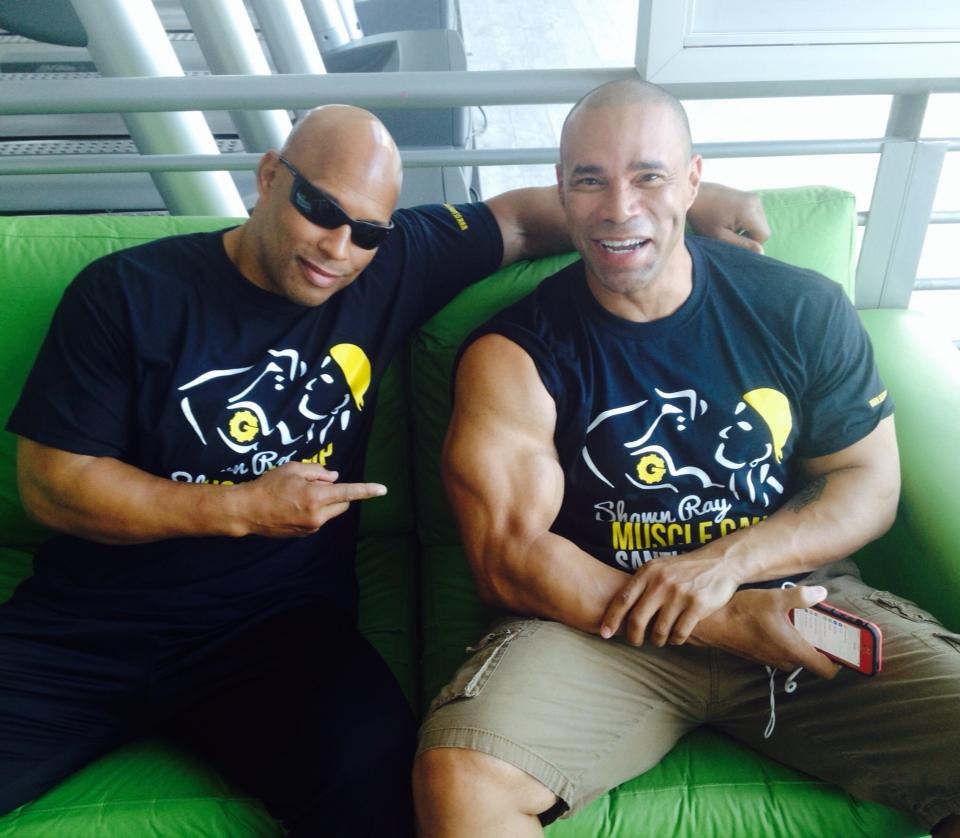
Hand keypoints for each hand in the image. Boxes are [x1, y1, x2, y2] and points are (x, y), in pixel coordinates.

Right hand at [231, 462, 386, 537]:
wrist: (248, 511)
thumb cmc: (269, 486)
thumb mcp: (293, 469)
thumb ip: (318, 471)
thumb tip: (335, 478)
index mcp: (316, 496)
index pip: (349, 492)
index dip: (367, 490)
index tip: (383, 490)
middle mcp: (318, 515)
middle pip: (343, 503)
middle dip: (338, 494)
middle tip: (315, 484)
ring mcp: (312, 527)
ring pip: (331, 512)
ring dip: (325, 503)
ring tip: (300, 496)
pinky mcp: (305, 534)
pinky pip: (319, 519)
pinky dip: (315, 511)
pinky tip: (294, 507)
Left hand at [600, 554, 738, 645]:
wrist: (719, 562)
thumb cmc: (683, 569)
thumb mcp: (659, 567)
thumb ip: (641, 583)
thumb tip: (616, 606)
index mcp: (648, 572)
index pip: (622, 599)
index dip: (611, 619)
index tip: (604, 633)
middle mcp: (661, 582)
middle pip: (637, 619)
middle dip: (633, 636)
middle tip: (635, 642)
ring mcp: (679, 594)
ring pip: (659, 630)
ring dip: (657, 640)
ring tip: (658, 640)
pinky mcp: (697, 605)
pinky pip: (679, 633)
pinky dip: (675, 640)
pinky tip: (676, 638)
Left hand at [688, 183, 770, 253]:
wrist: (693, 195)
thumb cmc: (703, 217)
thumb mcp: (720, 236)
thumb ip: (741, 245)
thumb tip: (762, 253)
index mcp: (749, 211)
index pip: (764, 235)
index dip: (750, 244)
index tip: (732, 242)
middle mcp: (755, 202)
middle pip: (763, 228)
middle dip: (749, 236)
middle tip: (729, 235)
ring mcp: (752, 196)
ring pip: (759, 222)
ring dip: (747, 229)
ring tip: (728, 227)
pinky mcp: (748, 195)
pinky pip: (754, 214)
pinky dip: (745, 221)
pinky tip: (729, 220)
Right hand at [692, 585, 840, 678]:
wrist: (712, 623)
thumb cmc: (744, 612)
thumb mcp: (774, 598)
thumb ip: (801, 596)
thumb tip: (822, 592)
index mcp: (794, 650)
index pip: (827, 670)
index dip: (839, 661)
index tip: (842, 645)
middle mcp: (784, 660)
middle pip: (812, 662)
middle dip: (821, 647)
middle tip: (824, 626)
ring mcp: (770, 659)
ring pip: (796, 657)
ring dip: (802, 643)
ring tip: (802, 622)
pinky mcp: (759, 655)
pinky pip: (781, 653)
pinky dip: (787, 642)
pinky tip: (780, 622)